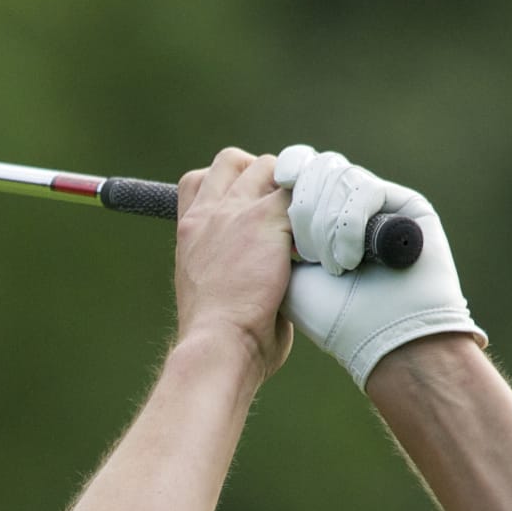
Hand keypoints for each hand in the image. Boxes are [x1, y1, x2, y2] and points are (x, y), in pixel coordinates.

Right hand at [174, 149, 294, 380]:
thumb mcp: (212, 296)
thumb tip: (272, 276)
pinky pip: (300, 190)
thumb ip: (236, 270)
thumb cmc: (219, 342)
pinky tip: (321, 237)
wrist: (217, 348)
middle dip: (262, 177)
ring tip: (305, 223)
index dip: (227, 185)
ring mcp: (236, 213)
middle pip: (233, 162)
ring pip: (269, 167)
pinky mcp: (268, 219)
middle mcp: (208, 214)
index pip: (199, 181)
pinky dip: (314, 207)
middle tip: (284, 214)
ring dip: (290, 189)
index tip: (247, 209)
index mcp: (190, 234)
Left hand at [274, 146, 486, 388]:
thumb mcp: (286, 270)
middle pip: (316, 168)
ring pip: (339, 175)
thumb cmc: (330, 317)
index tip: (273, 200)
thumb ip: (271, 225)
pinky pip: (367, 189)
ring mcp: (379, 204)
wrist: (378, 342)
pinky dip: (351, 221)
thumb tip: (265, 188)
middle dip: (304, 206)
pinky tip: (351, 259)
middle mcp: (350, 205)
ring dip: (327, 220)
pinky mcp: (408, 206)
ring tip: (333, 264)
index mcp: (322, 217)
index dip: (285, 177)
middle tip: (305, 252)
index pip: (297, 172)